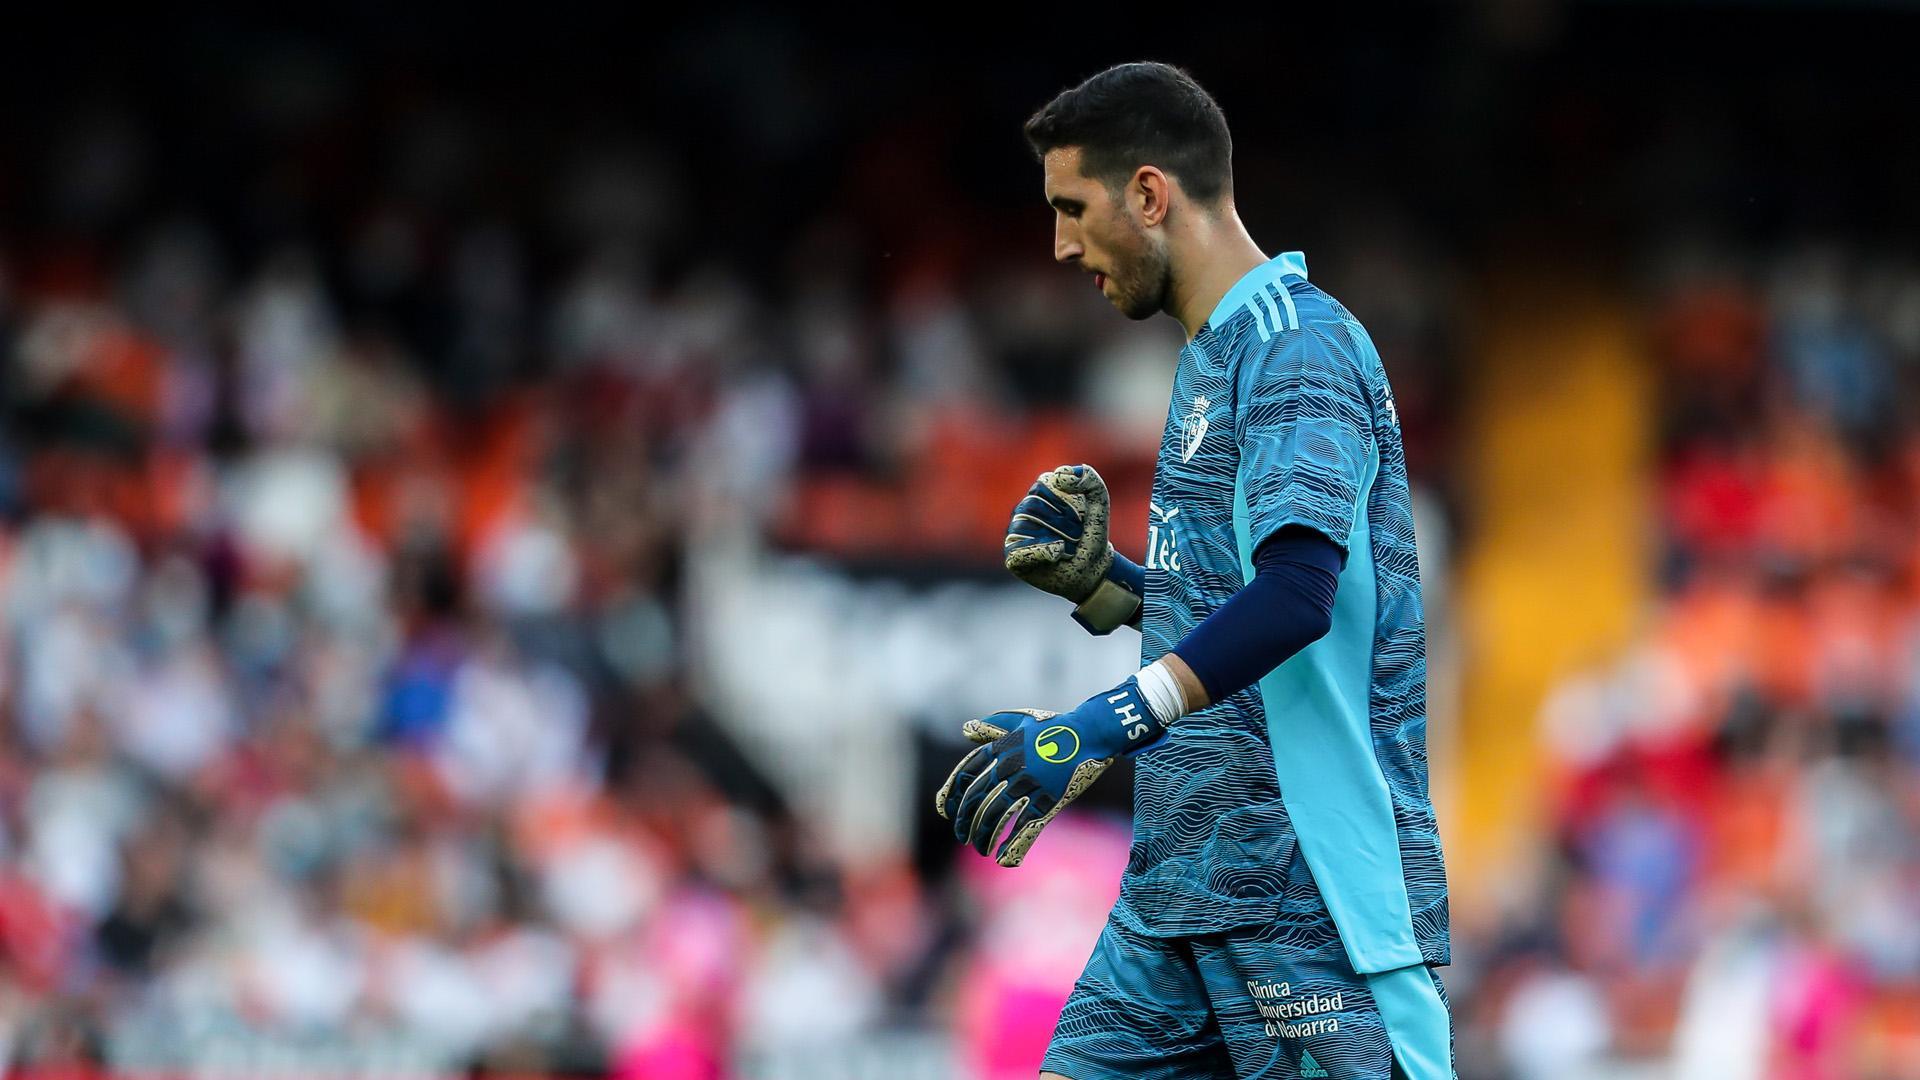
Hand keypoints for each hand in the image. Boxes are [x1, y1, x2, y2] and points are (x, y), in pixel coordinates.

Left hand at [935, 678, 1166, 866]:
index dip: (951, 796)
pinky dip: (1012, 845)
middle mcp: (1009, 767)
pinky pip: (1024, 827)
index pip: (965, 776)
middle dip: (965, 822)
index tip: (944, 811)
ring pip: (996, 817)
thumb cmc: (1054, 727)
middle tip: (962, 836)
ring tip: (980, 848)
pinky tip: (1002, 857)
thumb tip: (965, 728)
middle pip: (976, 801)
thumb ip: (991, 727)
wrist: (1089, 733)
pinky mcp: (1047, 800)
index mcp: (999, 749)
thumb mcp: (1019, 720)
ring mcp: (1027, 785)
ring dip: (984, 837)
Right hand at [1002, 464, 1141, 634]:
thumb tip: (1061, 475)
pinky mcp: (1014, 558)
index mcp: (1038, 496)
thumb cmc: (1091, 536)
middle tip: (1075, 534)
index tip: (1081, 514)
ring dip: (1054, 536)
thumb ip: (1091, 481)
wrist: (1092, 570)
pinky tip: (1057, 555)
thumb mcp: (1099, 505)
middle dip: (1061, 520)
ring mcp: (1015, 536)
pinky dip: (1044, 552)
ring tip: (1066, 546)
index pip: (1044, 482)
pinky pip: (1022, 550)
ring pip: (1025, 524)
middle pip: (1033, 503)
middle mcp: (1022, 514)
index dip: (1066, 498)